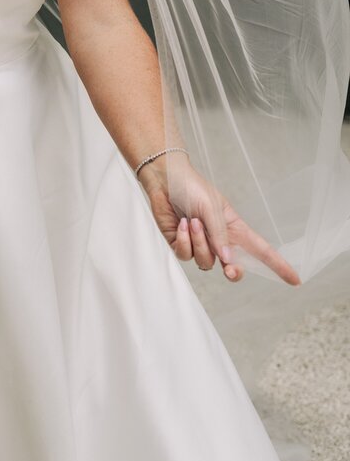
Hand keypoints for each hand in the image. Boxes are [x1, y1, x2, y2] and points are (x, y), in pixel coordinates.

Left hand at [138, 156, 300, 285]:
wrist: (165, 180)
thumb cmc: (192, 188)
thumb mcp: (213, 208)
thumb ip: (221, 235)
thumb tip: (229, 261)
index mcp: (234, 229)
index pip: (261, 250)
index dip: (278, 265)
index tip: (295, 280)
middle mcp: (219, 240)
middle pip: (234, 268)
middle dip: (234, 272)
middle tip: (230, 269)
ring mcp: (200, 244)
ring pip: (206, 262)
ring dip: (200, 242)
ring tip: (193, 221)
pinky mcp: (181, 246)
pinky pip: (186, 255)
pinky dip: (184, 240)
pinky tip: (181, 225)